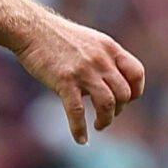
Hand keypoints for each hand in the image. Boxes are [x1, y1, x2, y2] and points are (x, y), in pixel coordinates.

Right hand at [13, 17, 146, 143]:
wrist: (30, 28)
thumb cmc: (56, 36)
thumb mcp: (89, 41)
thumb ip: (102, 59)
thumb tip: (108, 84)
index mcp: (109, 48)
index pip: (137, 73)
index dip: (135, 91)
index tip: (125, 101)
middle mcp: (101, 59)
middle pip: (123, 93)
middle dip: (119, 109)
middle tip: (106, 114)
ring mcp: (83, 71)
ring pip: (107, 104)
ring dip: (106, 120)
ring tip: (99, 126)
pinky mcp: (64, 81)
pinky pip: (77, 111)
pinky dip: (80, 129)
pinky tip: (81, 139)